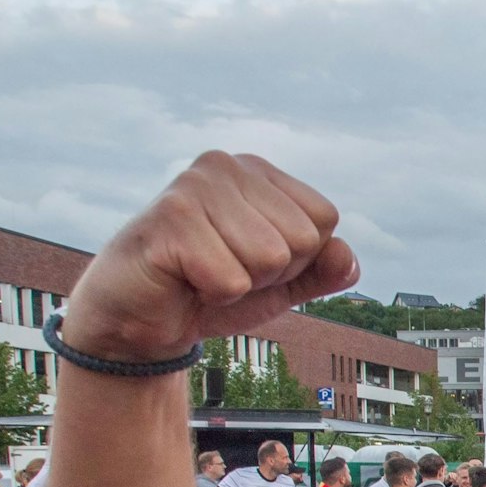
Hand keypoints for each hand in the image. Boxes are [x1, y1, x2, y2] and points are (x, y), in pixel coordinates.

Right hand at [61, 152, 356, 362]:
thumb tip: (348, 258)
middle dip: (269, 273)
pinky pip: (231, 279)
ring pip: (270, 258)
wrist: (137, 320)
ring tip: (202, 273)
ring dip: (240, 284)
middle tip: (222, 269)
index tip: (250, 261)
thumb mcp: (279, 284)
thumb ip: (320, 271)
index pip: (324, 219)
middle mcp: (226, 166)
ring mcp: (194, 186)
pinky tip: (183, 280)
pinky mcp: (170, 219)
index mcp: (256, 172)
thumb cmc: (208, 291)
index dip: (298, 258)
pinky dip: (213, 295)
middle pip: (302, 238)